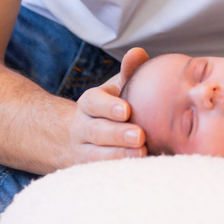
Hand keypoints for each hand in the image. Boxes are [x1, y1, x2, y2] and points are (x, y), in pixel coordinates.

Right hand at [67, 47, 149, 164]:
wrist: (89, 136)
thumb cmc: (115, 105)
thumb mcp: (120, 86)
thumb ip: (130, 71)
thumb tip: (137, 52)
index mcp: (90, 102)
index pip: (94, 102)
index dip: (109, 106)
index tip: (127, 110)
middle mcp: (82, 126)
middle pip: (97, 131)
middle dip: (118, 134)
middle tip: (140, 136)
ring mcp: (83, 150)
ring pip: (97, 154)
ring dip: (119, 154)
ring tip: (141, 153)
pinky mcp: (89, 169)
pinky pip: (101, 171)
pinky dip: (118, 169)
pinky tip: (138, 168)